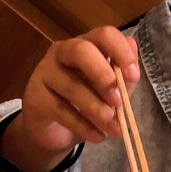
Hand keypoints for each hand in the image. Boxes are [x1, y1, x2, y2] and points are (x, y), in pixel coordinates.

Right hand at [2, 26, 139, 171]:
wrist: (54, 130)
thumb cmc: (86, 104)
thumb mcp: (111, 92)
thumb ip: (123, 75)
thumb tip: (133, 45)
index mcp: (87, 45)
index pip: (103, 34)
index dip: (121, 52)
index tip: (134, 75)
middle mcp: (63, 52)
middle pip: (81, 50)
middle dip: (103, 75)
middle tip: (118, 100)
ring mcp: (45, 72)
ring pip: (72, 86)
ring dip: (97, 110)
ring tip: (114, 129)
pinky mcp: (35, 96)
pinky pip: (61, 109)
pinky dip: (83, 126)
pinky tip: (98, 136)